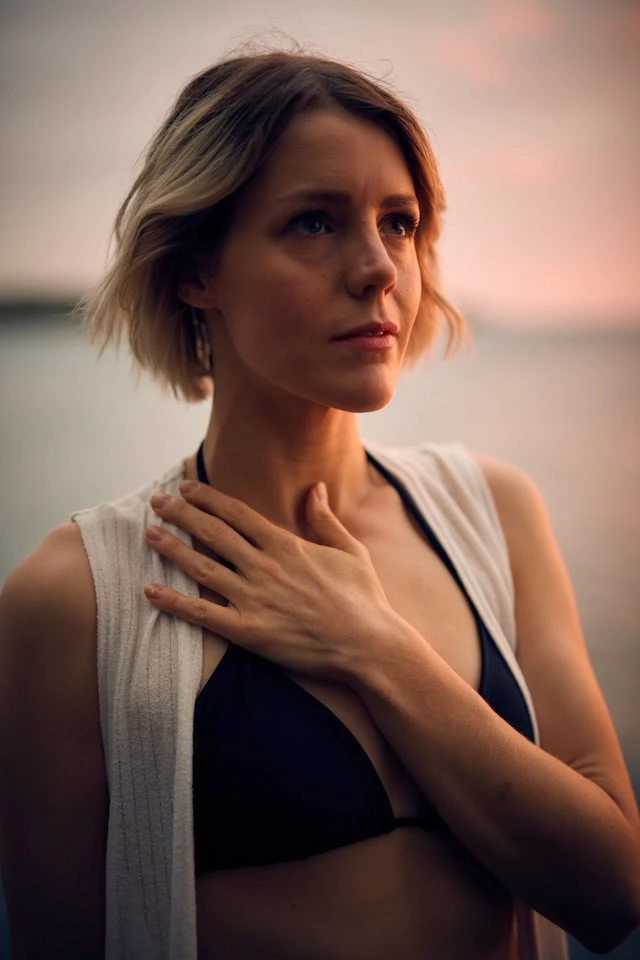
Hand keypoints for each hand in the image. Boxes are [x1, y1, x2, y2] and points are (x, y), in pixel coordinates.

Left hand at [143, 480, 398, 680]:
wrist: (368, 645)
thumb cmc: (364, 598)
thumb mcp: (350, 550)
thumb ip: (325, 519)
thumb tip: (316, 488)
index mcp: (287, 545)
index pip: (238, 514)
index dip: (209, 498)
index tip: (187, 487)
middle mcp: (265, 567)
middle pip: (213, 533)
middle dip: (182, 514)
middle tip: (157, 501)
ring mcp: (254, 598)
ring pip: (202, 567)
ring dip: (172, 548)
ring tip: (148, 533)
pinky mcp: (248, 631)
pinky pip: (203, 614)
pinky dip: (174, 602)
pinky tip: (150, 591)